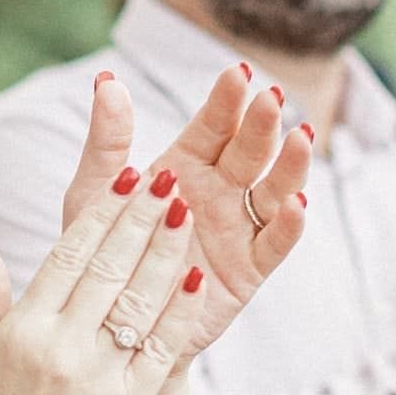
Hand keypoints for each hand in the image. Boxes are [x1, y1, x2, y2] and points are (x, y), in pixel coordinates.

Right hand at [0, 164, 209, 394]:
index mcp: (22, 328)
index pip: (68, 253)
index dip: (102, 211)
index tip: (127, 175)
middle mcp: (58, 347)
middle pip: (108, 267)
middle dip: (142, 217)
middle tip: (168, 178)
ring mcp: (94, 379)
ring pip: (138, 301)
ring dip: (167, 253)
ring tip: (187, 213)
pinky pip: (159, 351)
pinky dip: (178, 315)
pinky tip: (195, 282)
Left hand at [41, 64, 312, 365]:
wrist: (110, 322)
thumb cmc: (101, 253)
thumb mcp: (95, 196)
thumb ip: (106, 141)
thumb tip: (105, 80)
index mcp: (184, 166)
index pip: (212, 126)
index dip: (227, 100)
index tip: (239, 72)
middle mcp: (218, 192)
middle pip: (248, 152)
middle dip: (262, 124)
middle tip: (272, 99)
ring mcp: (237, 229)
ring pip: (273, 191)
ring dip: (289, 166)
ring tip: (300, 139)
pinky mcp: (248, 270)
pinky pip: (274, 244)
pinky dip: (289, 225)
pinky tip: (297, 204)